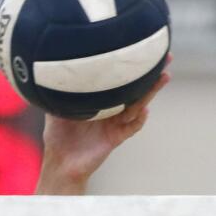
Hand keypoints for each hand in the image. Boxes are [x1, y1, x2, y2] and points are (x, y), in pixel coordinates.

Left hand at [38, 66, 170, 192]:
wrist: (59, 163)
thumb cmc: (58, 138)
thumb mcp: (56, 111)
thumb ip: (58, 95)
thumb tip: (50, 73)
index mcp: (101, 102)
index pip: (120, 83)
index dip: (131, 70)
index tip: (142, 52)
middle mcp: (112, 111)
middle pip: (136, 91)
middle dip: (151, 76)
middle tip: (166, 59)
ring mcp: (116, 124)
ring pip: (138, 106)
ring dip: (150, 93)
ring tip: (162, 78)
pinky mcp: (116, 138)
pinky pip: (131, 128)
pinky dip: (138, 120)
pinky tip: (143, 111)